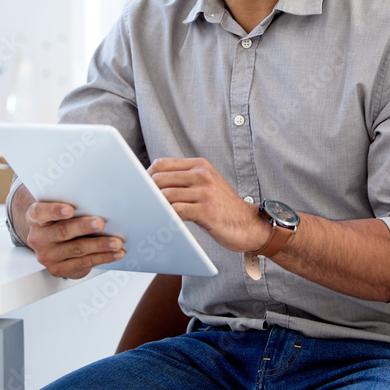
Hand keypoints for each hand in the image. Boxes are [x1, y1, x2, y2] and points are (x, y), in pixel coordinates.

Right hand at [25, 201, 124, 278]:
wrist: (50, 244)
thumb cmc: (58, 221)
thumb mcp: (57, 211)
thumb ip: (70, 206)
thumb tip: (98, 203)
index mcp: (35, 218)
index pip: (40, 212)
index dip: (55, 210)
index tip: (71, 209)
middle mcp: (38, 238)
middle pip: (62, 231)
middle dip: (84, 227)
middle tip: (101, 223)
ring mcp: (47, 256)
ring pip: (77, 249)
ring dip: (100, 245)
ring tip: (116, 242)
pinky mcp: (58, 269)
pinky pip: (84, 262)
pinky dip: (103, 257)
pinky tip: (116, 253)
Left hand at [147, 157, 268, 252]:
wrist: (249, 225)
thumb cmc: (223, 208)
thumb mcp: (206, 186)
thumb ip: (184, 181)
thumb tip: (151, 184)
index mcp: (200, 166)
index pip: (162, 164)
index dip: (146, 176)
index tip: (139, 189)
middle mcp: (203, 175)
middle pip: (160, 178)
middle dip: (146, 193)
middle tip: (140, 205)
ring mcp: (205, 192)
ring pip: (165, 195)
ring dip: (154, 207)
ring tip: (149, 215)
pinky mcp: (206, 210)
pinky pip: (176, 211)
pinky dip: (166, 217)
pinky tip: (163, 222)